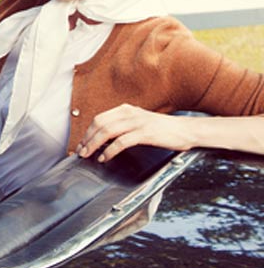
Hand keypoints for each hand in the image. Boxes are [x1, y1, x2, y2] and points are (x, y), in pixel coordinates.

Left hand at [77, 104, 192, 161]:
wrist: (186, 130)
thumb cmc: (163, 129)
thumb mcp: (139, 121)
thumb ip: (123, 125)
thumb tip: (104, 137)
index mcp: (125, 109)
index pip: (99, 119)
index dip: (87, 132)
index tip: (81, 143)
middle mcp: (129, 113)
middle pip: (99, 124)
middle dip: (87, 139)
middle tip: (81, 152)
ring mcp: (137, 122)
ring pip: (107, 132)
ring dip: (94, 145)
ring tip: (88, 155)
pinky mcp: (145, 133)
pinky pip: (121, 142)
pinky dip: (110, 151)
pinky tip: (105, 158)